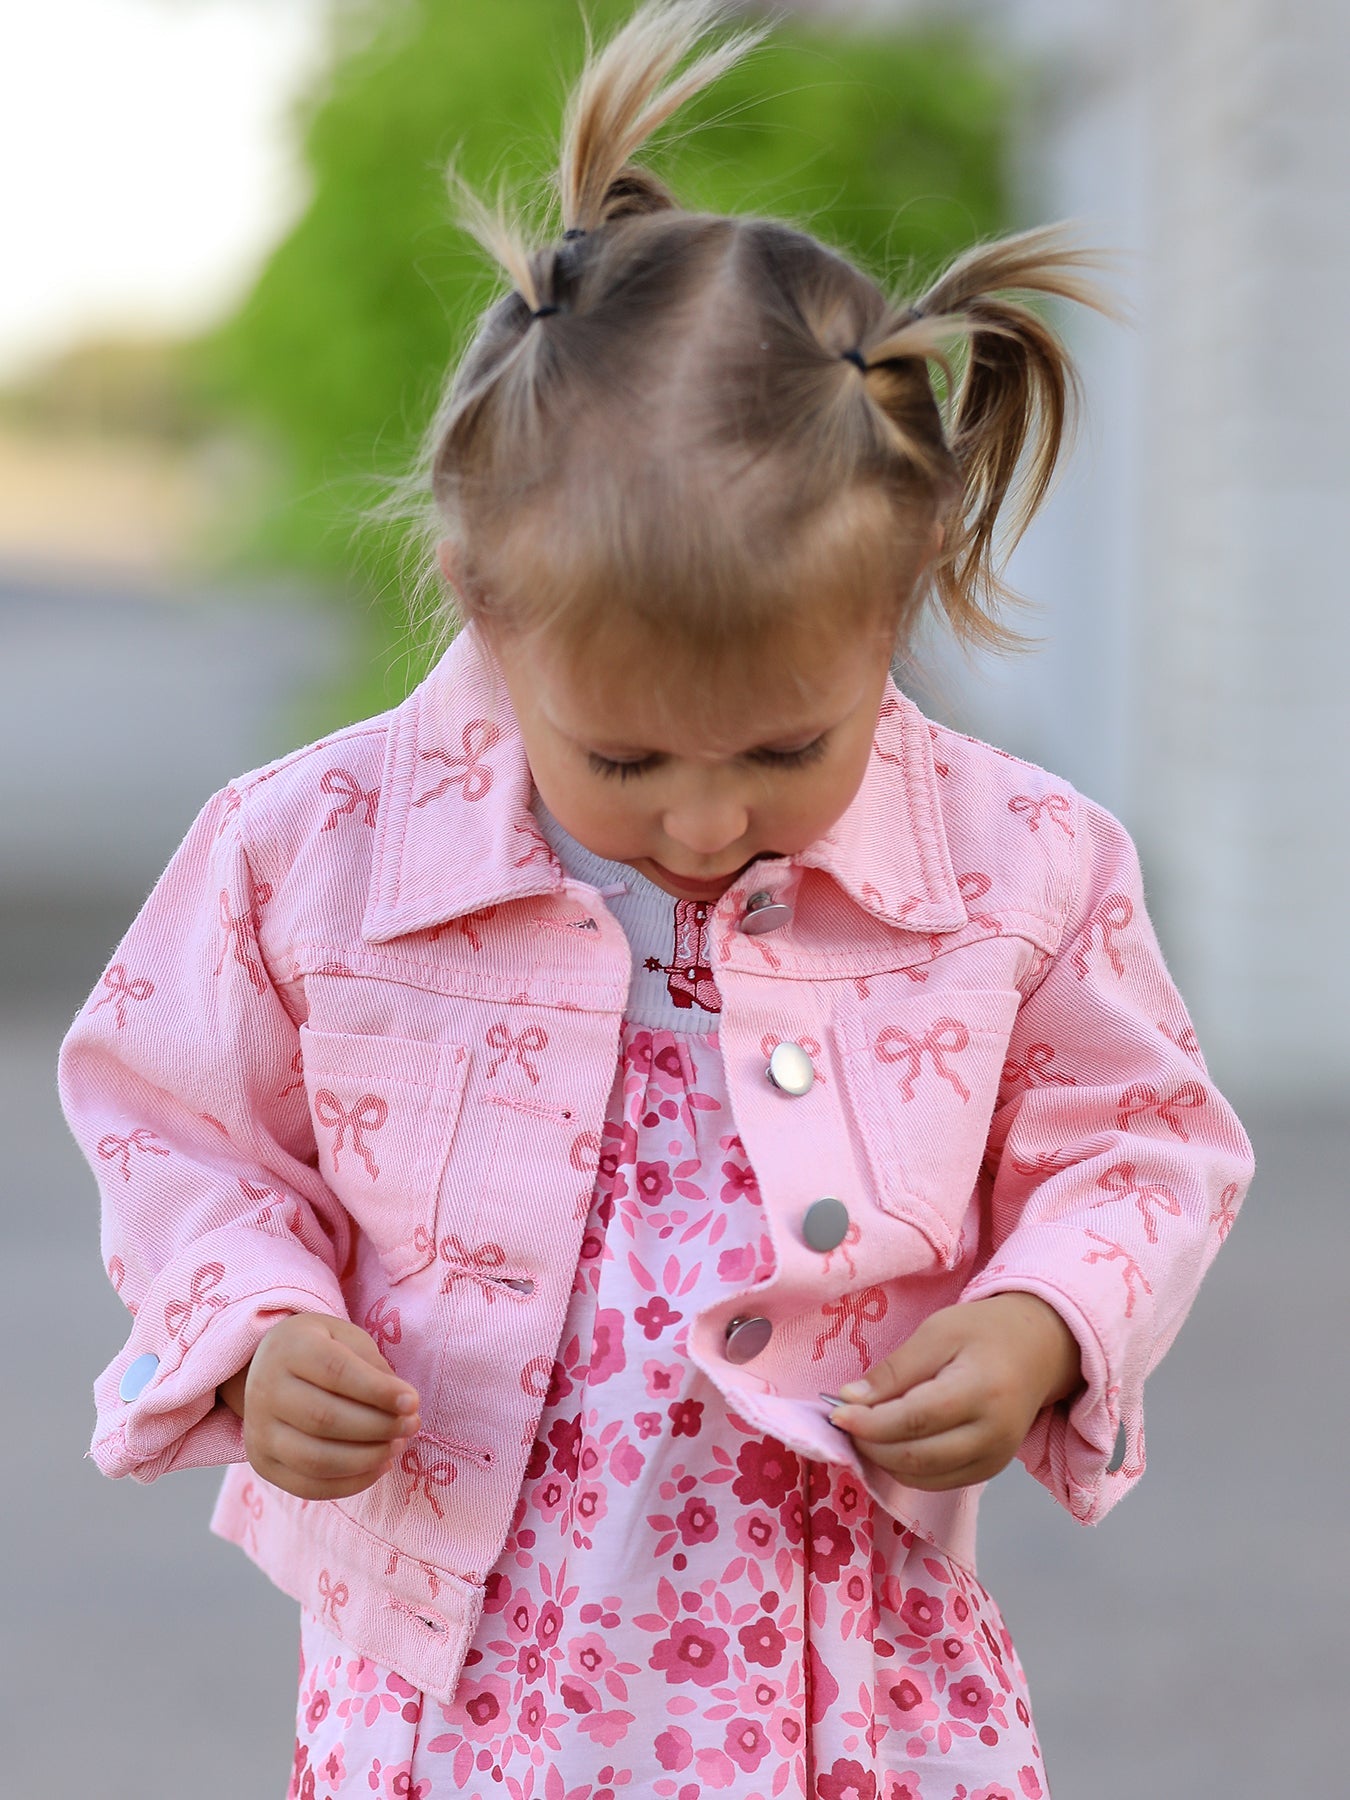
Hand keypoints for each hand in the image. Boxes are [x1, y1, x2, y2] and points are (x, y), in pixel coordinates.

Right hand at [219, 1312, 420, 1500]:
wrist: (268, 1368)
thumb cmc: (321, 1349)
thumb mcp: (348, 1340)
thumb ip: (374, 1368)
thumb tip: (404, 1406)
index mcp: (289, 1347)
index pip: (335, 1371)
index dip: (377, 1391)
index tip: (413, 1402)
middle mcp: (265, 1389)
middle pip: (324, 1418)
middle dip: (378, 1427)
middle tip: (411, 1425)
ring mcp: (258, 1431)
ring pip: (316, 1459)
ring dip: (367, 1459)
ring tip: (398, 1446)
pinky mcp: (262, 1464)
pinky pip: (308, 1486)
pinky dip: (351, 1483)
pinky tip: (380, 1466)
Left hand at [829, 1293, 1081, 1490]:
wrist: (1040, 1348)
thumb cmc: (985, 1332)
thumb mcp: (937, 1332)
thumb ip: (895, 1370)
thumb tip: (851, 1399)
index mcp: (981, 1391)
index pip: (915, 1419)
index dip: (870, 1422)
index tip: (836, 1413)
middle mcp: (993, 1434)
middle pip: (916, 1456)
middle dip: (871, 1445)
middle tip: (844, 1422)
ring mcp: (995, 1459)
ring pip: (923, 1477)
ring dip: (884, 1460)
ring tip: (864, 1431)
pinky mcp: (991, 1470)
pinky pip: (938, 1482)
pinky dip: (907, 1469)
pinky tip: (890, 1444)